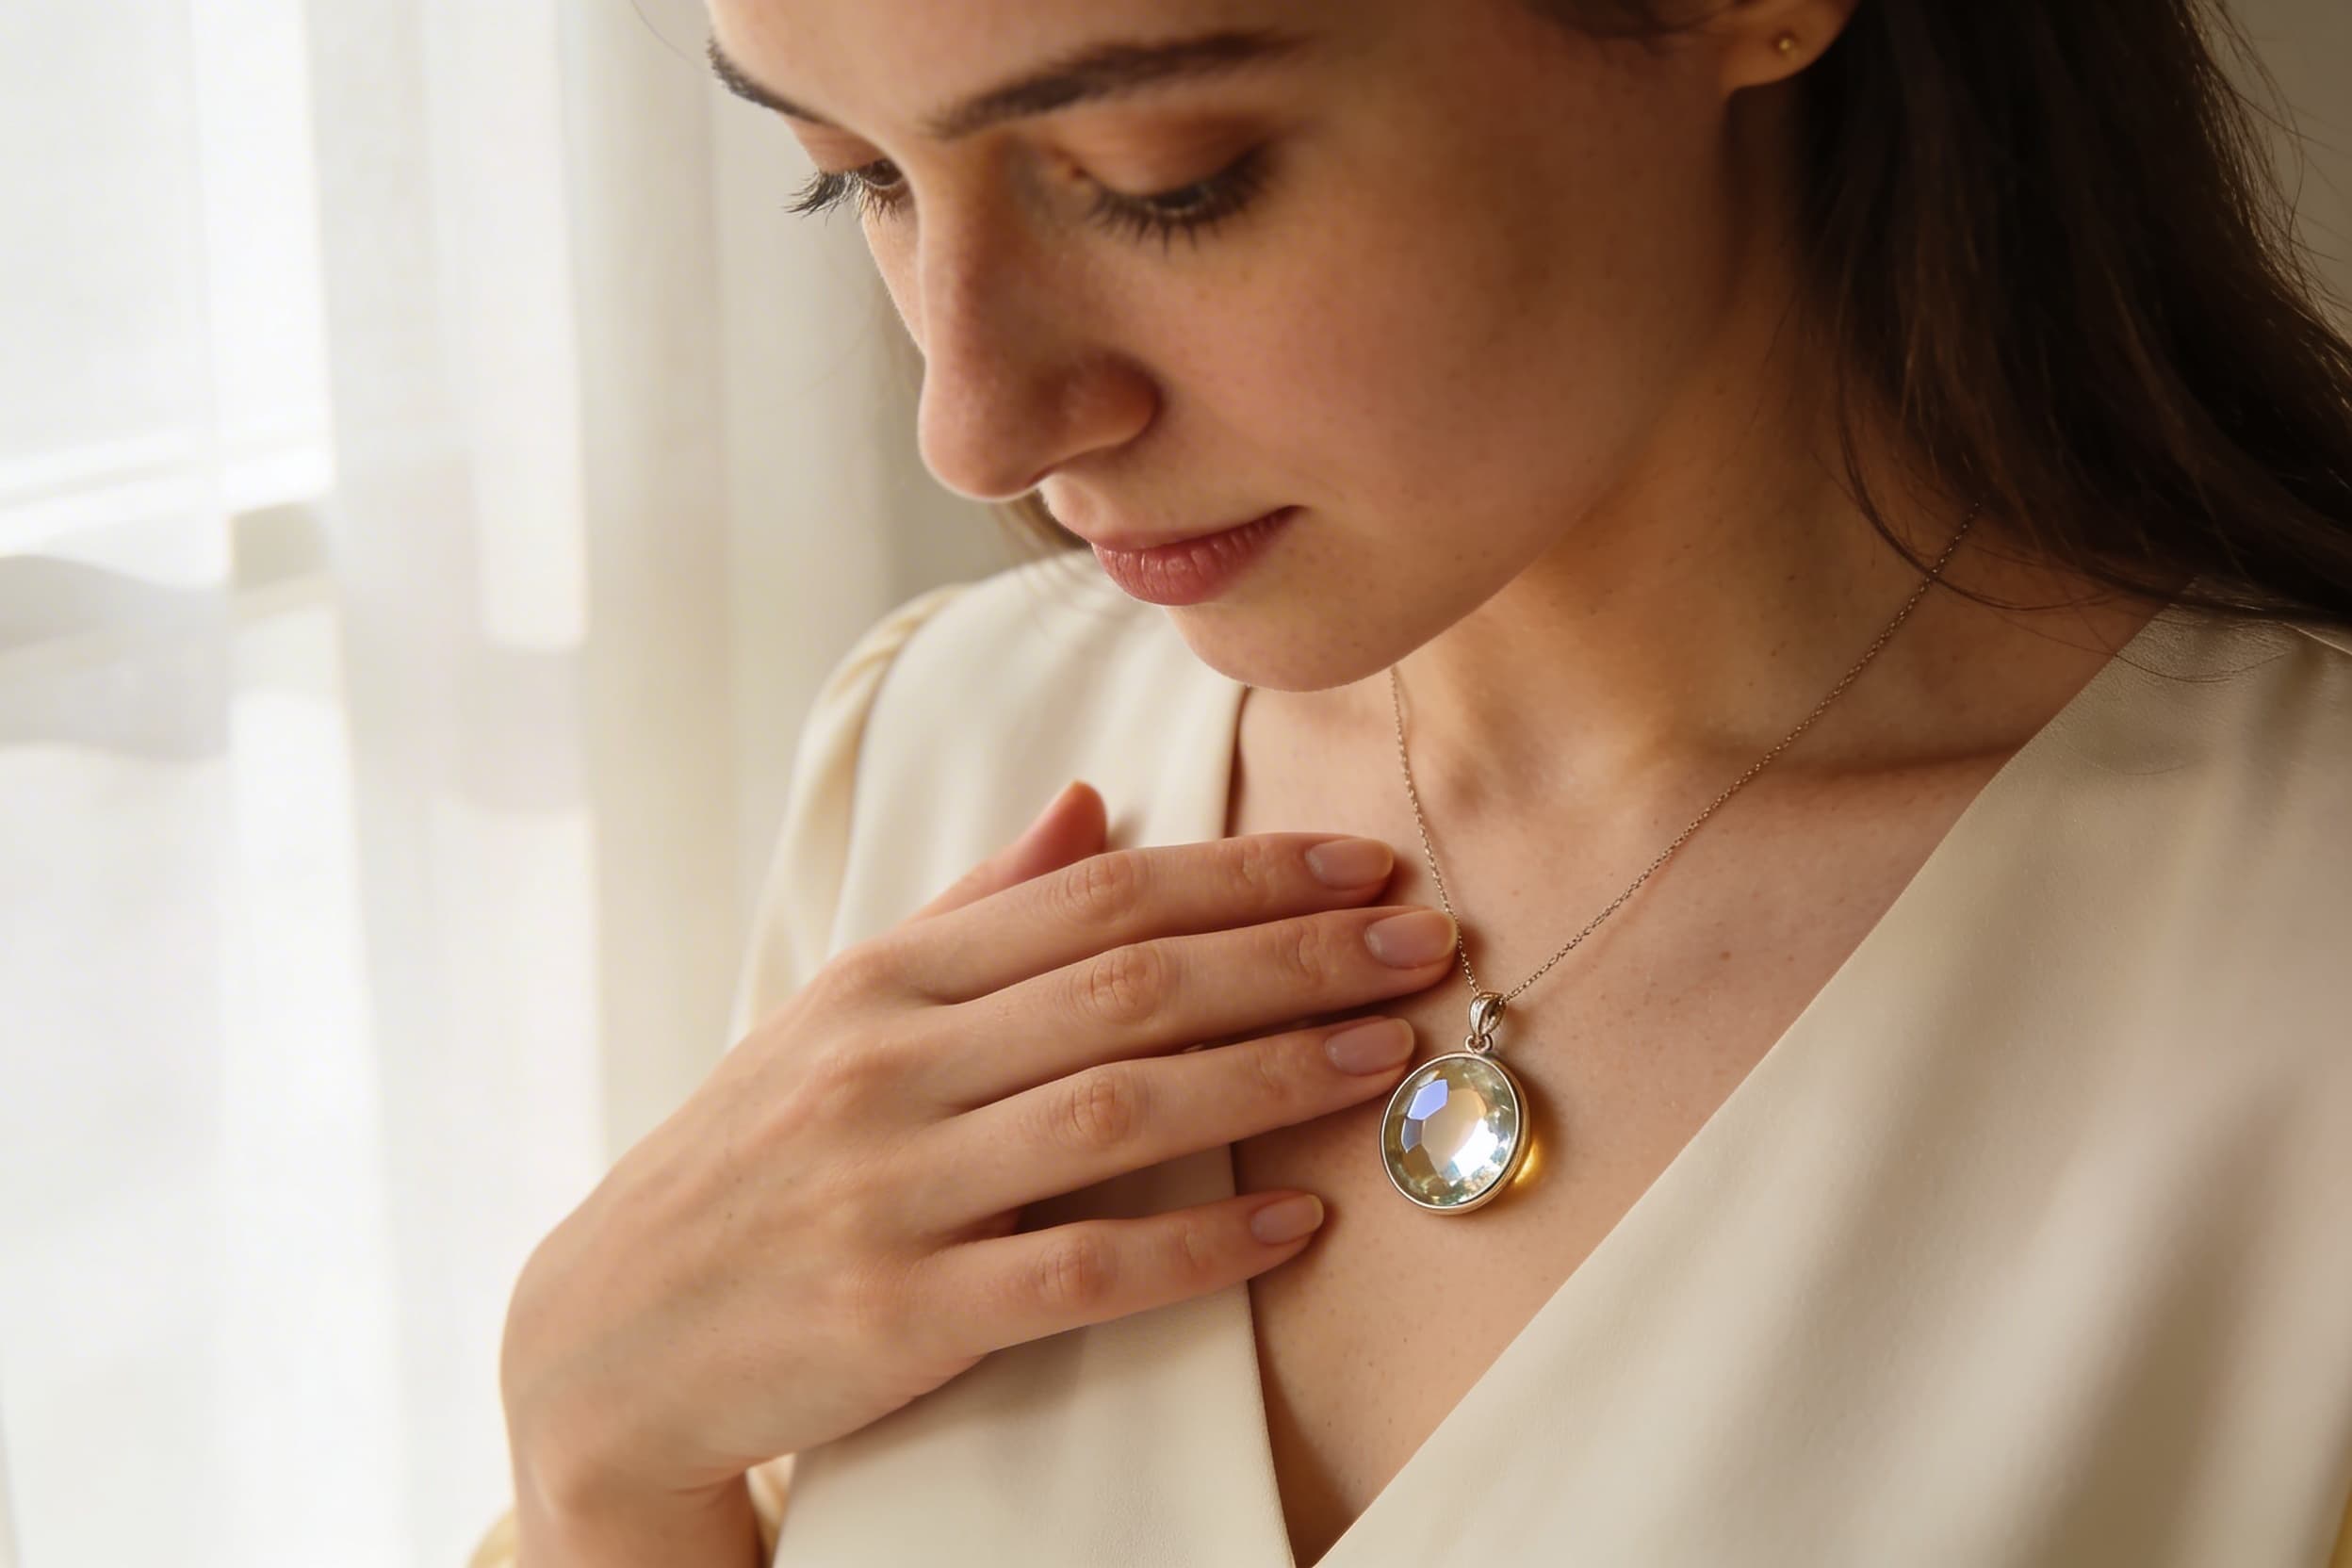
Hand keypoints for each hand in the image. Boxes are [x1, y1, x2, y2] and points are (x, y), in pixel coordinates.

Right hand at [498, 779, 1455, 1518]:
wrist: (605, 1340)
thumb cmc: (749, 1162)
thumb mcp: (838, 1015)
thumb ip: (972, 910)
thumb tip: (1091, 804)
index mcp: (886, 977)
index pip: (1099, 898)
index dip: (1247, 876)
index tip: (1364, 865)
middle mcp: (888, 1064)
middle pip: (1131, 985)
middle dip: (1295, 955)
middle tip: (1424, 940)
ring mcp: (890, 1187)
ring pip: (1120, 1109)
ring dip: (1273, 1074)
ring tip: (1389, 1053)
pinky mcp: (897, 1313)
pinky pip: (1075, 1269)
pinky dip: (1196, 1244)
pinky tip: (1294, 1225)